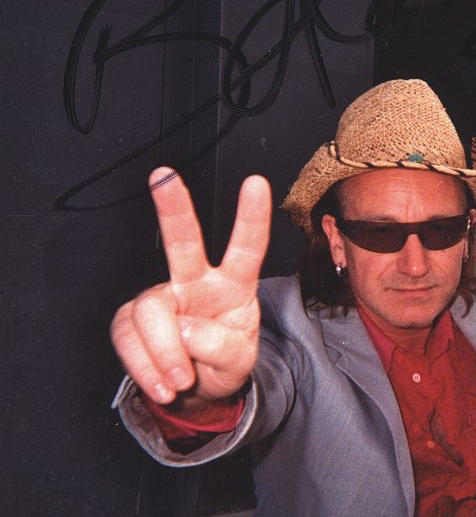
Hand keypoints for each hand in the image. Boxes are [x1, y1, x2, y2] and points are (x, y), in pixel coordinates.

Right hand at [110, 168, 270, 409]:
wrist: (194, 389)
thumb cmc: (224, 362)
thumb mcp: (239, 363)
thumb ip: (221, 348)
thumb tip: (185, 330)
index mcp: (234, 286)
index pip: (247, 248)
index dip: (252, 217)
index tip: (256, 183)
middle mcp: (196, 282)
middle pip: (184, 243)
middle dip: (174, 208)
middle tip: (163, 176)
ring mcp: (162, 297)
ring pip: (151, 311)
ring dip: (164, 354)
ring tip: (181, 381)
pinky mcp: (131, 318)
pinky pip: (129, 338)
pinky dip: (145, 368)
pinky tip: (163, 384)